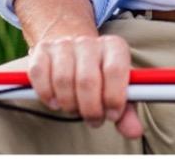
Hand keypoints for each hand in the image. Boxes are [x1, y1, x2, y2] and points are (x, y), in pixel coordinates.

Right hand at [27, 33, 142, 137]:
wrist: (75, 51)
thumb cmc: (100, 75)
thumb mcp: (118, 89)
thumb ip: (127, 112)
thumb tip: (134, 132)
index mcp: (113, 47)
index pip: (114, 70)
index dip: (113, 98)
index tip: (112, 114)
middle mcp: (88, 41)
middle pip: (87, 80)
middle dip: (90, 108)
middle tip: (93, 119)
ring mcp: (63, 44)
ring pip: (63, 80)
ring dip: (69, 104)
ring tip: (75, 109)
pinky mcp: (42, 50)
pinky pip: (40, 75)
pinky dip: (47, 94)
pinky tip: (56, 102)